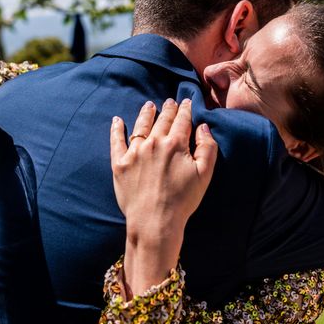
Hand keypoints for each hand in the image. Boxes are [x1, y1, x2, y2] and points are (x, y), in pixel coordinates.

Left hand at [110, 98, 217, 295]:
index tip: (187, 102)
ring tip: (149, 105)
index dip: (186, 109)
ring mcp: (134, 152)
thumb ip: (208, 147)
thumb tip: (203, 127)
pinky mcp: (119, 164)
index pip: (182, 120)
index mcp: (176, 144)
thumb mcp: (205, 174)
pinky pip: (116, 141)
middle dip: (169, 109)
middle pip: (163, 120)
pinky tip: (117, 120)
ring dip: (146, 113)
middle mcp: (154, 142)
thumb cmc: (183, 200)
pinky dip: (116, 129)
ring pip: (141, 125)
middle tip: (170, 102)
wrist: (154, 222)